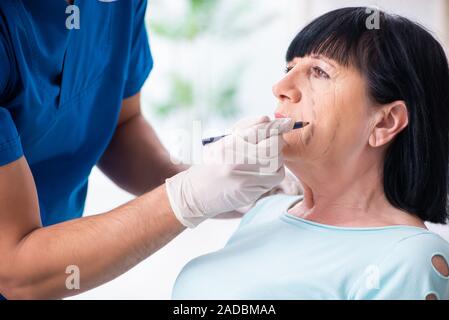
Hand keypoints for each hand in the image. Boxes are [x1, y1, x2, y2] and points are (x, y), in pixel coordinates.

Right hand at [165, 116, 293, 226]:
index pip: (259, 130)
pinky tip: (266, 168)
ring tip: (266, 155)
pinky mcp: (251, 191)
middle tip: (274, 139)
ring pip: (277, 161)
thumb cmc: (212, 163)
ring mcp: (244, 178)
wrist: (197, 192)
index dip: (277, 125)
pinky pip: (275, 177)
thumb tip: (267, 119)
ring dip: (277, 155)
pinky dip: (276, 169)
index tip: (287, 122)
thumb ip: (245, 128)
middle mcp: (236, 161)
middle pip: (273, 146)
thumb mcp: (222, 141)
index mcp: (228, 144)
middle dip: (278, 140)